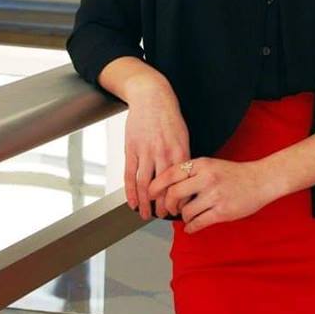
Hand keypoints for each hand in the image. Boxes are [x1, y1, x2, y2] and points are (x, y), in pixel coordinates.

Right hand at [123, 79, 191, 220]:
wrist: (151, 97)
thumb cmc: (168, 116)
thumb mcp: (183, 135)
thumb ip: (182, 156)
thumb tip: (184, 177)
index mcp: (180, 151)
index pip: (180, 182)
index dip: (179, 199)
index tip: (179, 210)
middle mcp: (163, 153)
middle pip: (163, 187)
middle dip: (162, 205)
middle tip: (162, 216)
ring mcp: (145, 152)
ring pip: (145, 184)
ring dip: (145, 203)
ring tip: (145, 214)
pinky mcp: (131, 149)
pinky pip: (130, 175)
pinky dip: (130, 191)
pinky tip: (132, 201)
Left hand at [147, 157, 274, 232]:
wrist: (261, 180)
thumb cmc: (236, 174)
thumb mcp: (211, 165)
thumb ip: (191, 173)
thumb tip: (168, 188)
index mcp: (202, 164)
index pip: (170, 174)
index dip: (156, 185)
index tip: (150, 194)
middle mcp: (207, 178)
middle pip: (173, 194)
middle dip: (166, 205)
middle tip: (166, 210)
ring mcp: (215, 195)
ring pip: (185, 211)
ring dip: (182, 217)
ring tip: (185, 217)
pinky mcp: (222, 211)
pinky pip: (198, 223)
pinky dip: (190, 227)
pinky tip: (191, 227)